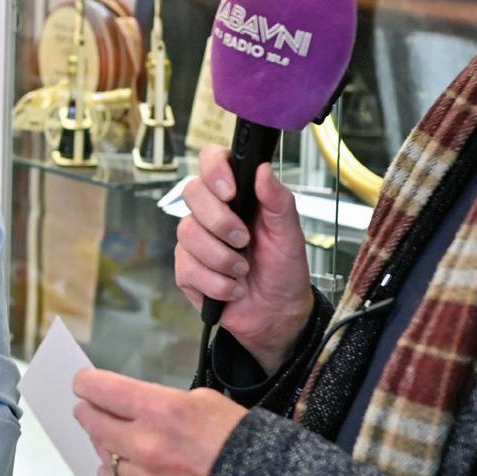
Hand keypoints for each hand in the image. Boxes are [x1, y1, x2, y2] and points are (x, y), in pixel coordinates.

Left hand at [74, 368, 247, 475]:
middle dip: (88, 411)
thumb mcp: (203, 399)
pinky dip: (112, 473)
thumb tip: (132, 402)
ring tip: (112, 436)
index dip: (87, 383)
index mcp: (160, 411)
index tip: (84, 383)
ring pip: (102, 455)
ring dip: (104, 443)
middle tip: (88, 408)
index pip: (101, 390)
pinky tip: (113, 465)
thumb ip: (160, 400)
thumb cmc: (238, 442)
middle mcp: (146, 445)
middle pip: (93, 422)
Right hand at [176, 146, 312, 372]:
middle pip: (192, 193)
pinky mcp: (187, 271)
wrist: (277, 314)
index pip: (212, 160)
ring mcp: (196, 241)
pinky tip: (233, 288)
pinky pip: (187, 267)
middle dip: (220, 221)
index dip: (214, 170)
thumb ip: (278, 200)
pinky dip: (216, 283)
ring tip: (243, 271)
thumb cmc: (283, 270)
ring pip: (187, 232)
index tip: (230, 192)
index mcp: (238, 195)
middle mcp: (211, 213)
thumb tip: (263, 169)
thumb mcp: (289, 234)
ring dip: (222, 258)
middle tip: (244, 240)